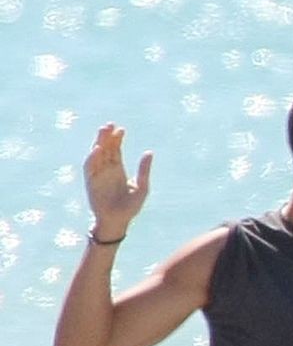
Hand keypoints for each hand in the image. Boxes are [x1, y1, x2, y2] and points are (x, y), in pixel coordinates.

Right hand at [84, 124, 151, 239]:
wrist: (118, 222)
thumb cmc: (130, 207)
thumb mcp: (142, 188)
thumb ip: (144, 170)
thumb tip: (149, 152)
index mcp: (118, 169)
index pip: (116, 150)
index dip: (117, 139)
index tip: (121, 129)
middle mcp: (107, 169)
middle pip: (105, 148)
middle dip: (106, 136)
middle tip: (110, 124)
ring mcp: (98, 175)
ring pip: (96, 154)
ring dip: (98, 142)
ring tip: (103, 131)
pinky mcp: (90, 182)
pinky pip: (89, 167)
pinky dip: (92, 158)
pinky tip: (97, 149)